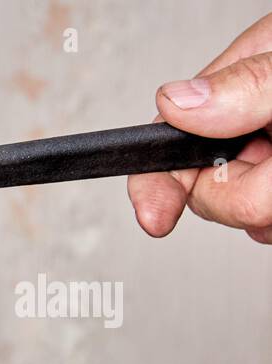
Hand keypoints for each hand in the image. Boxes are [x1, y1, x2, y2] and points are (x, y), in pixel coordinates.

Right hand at [128, 13, 271, 242]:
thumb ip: (244, 84)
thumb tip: (175, 101)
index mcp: (234, 88)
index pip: (165, 142)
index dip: (154, 182)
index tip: (154, 218)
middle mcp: (245, 128)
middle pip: (206, 191)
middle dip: (240, 188)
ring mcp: (264, 164)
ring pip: (241, 216)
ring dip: (269, 207)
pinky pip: (266, 228)